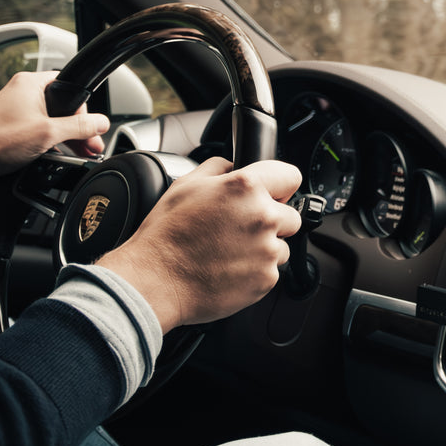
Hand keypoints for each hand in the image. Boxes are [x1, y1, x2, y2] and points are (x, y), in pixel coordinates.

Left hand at [0, 70, 110, 200]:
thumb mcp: (49, 133)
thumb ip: (80, 127)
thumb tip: (101, 122)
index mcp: (30, 84)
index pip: (70, 87)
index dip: (83, 109)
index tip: (90, 127)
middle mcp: (22, 93)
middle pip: (63, 106)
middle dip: (78, 128)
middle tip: (90, 144)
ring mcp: (15, 110)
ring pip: (52, 120)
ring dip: (66, 137)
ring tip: (78, 153)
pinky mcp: (12, 126)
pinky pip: (39, 129)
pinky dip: (50, 141)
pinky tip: (59, 156)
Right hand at [95, 158, 302, 332]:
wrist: (155, 281)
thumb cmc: (165, 235)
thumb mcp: (185, 185)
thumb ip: (218, 168)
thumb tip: (233, 165)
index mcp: (246, 187)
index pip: (290, 176)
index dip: (280, 186)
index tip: (274, 194)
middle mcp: (262, 217)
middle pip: (290, 216)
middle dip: (272, 221)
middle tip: (240, 229)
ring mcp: (266, 250)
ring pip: (281, 246)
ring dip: (264, 248)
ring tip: (229, 251)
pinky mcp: (266, 278)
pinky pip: (271, 270)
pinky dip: (255, 271)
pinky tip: (228, 268)